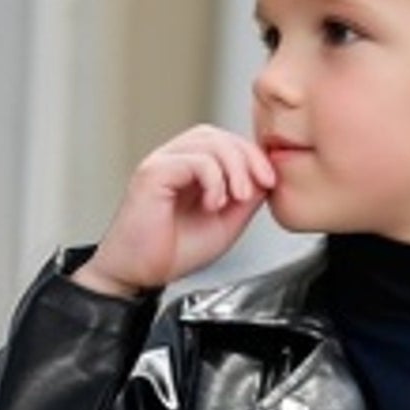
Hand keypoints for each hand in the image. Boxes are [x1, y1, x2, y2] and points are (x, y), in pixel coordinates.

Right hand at [74, 124, 276, 296]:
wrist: (139, 274)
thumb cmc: (172, 251)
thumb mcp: (225, 224)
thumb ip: (245, 199)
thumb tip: (266, 178)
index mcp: (191, 169)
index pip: (227, 142)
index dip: (253, 156)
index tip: (270, 181)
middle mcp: (175, 160)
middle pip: (219, 135)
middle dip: (249, 157)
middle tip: (261, 184)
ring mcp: (162, 163)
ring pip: (208, 141)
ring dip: (234, 168)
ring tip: (235, 199)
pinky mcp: (152, 173)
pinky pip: (193, 160)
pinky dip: (213, 179)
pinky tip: (213, 204)